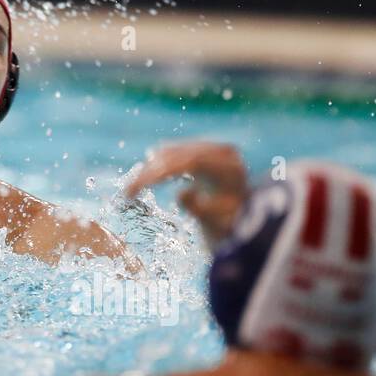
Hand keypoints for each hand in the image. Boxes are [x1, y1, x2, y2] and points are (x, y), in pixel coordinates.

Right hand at [125, 140, 249, 244]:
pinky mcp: (200, 150)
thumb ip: (204, 210)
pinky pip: (171, 152)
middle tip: (128, 193)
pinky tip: (144, 179)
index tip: (138, 188)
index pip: (190, 161)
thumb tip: (183, 192)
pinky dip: (155, 166)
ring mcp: (211, 149)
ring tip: (132, 190)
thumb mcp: (220, 225)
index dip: (161, 172)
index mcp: (231, 169)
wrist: (247, 221)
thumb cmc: (233, 227)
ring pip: (170, 152)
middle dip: (150, 172)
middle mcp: (222, 152)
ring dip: (149, 169)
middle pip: (177, 154)